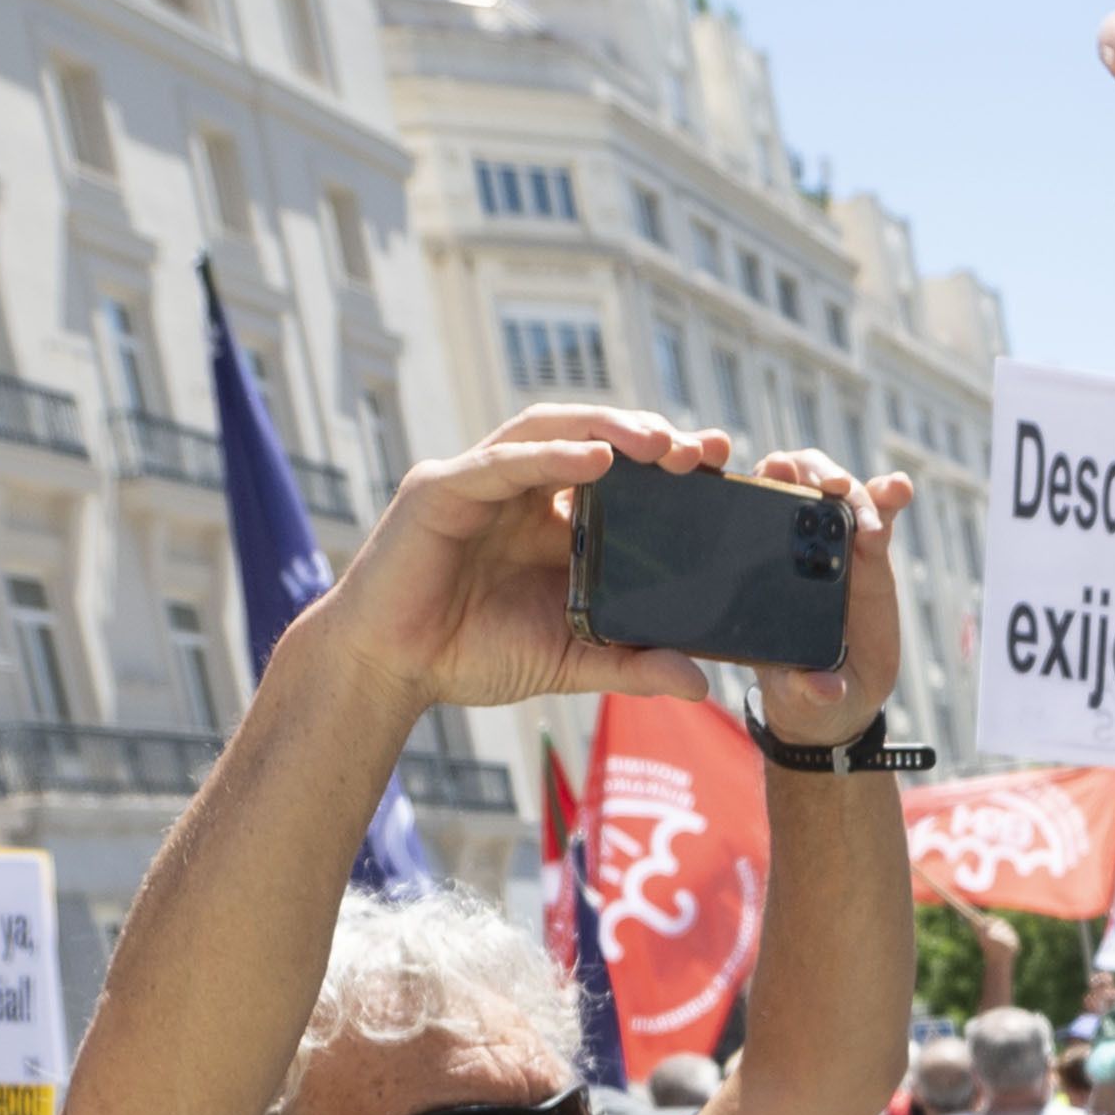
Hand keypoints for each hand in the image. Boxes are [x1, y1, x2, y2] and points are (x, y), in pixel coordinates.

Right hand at [294, 403, 737, 719]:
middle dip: (650, 436)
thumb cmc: (470, 654)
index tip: (723, 462)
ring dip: (609, 430)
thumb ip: (631, 665)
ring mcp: (480, 481)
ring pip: (551, 431)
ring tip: (661, 442)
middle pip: (593, 438)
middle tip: (705, 448)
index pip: (621, 474)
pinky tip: (596, 458)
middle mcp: (521, 489)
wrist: (391, 670)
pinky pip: (502, 463)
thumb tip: (703, 685)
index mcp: (553, 520)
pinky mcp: (441, 489)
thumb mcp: (568, 660)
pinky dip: (551, 456)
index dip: (669, 463)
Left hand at [741, 447, 915, 752]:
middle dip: (811, 472)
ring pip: (837, 493)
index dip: (759, 479)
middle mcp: (790, 545)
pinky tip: (899, 489)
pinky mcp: (869, 553)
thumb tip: (821, 689)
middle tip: (833, 488)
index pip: (748, 505)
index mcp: (756, 568)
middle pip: (794, 481)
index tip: (776, 474)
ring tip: (872, 518)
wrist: (839, 697)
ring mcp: (832, 545)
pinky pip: (878, 516)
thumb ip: (804, 688)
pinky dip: (888, 497)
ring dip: (854, 490)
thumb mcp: (795, 692)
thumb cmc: (800, 689)